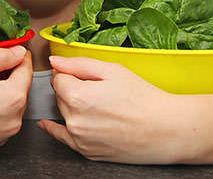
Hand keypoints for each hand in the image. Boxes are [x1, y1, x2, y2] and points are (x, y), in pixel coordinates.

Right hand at [0, 46, 32, 163]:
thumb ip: (0, 55)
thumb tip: (18, 53)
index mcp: (13, 97)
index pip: (26, 70)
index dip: (21, 57)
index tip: (17, 52)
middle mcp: (14, 119)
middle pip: (20, 90)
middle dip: (10, 77)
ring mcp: (4, 134)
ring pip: (11, 107)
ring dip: (2, 96)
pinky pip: (1, 122)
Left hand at [38, 56, 192, 163]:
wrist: (166, 129)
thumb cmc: (143, 98)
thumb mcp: (113, 70)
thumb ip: (79, 64)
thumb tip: (55, 62)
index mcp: (78, 96)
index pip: (58, 78)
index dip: (70, 73)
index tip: (82, 73)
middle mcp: (74, 120)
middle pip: (60, 96)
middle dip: (71, 89)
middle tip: (97, 88)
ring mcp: (79, 138)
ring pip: (64, 113)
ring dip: (72, 106)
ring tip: (99, 104)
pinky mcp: (86, 151)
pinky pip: (63, 138)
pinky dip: (54, 129)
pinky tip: (46, 125)